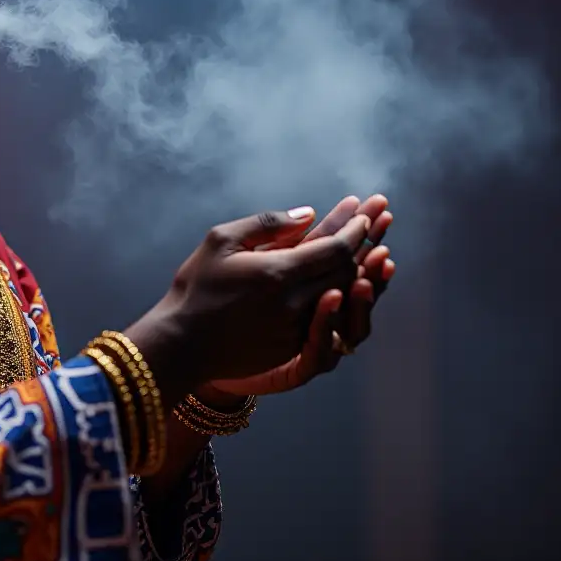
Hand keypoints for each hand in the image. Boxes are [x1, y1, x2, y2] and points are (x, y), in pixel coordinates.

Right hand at [124, 206, 369, 405]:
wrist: (182, 343)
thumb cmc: (196, 287)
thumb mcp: (220, 241)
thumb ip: (267, 224)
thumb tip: (309, 214)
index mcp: (278, 273)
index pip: (336, 248)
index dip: (355, 228)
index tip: (365, 212)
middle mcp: (294, 304)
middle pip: (348, 270)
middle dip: (367, 242)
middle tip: (379, 219)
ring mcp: (296, 329)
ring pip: (343, 296)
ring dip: (363, 271)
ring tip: (377, 251)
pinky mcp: (293, 348)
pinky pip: (330, 318)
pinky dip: (344, 298)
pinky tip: (349, 284)